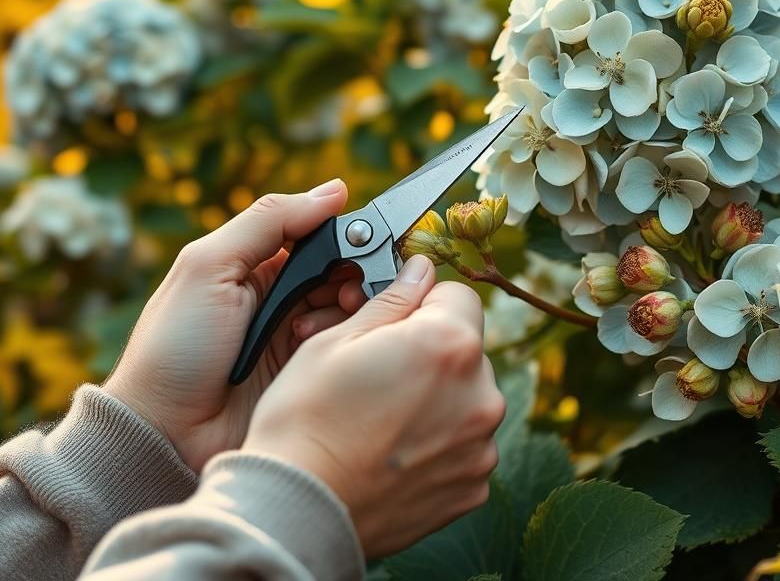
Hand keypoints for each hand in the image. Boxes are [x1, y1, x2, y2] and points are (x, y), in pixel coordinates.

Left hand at [104, 179, 367, 471]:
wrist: (163, 431)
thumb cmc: (175, 345)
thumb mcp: (209, 266)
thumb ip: (268, 221)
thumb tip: (334, 189)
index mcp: (253, 265)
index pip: (317, 235)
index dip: (345, 235)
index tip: (367, 240)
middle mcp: (278, 298)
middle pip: (340, 272)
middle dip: (355, 273)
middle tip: (352, 286)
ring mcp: (293, 339)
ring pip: (348, 309)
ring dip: (350, 306)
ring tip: (339, 314)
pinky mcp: (306, 376)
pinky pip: (343, 348)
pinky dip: (343, 340)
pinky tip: (322, 345)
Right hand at [243, 255, 505, 556]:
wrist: (298, 509)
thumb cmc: (305, 420)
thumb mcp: (335, 341)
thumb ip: (392, 300)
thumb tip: (420, 270)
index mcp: (449, 345)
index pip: (459, 296)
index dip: (422, 302)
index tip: (393, 323)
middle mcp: (481, 394)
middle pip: (465, 352)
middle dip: (429, 355)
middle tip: (375, 376)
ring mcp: (481, 447)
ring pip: (465, 401)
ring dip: (436, 402)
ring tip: (379, 422)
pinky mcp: (473, 488)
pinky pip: (463, 448)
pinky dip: (437, 447)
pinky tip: (391, 454)